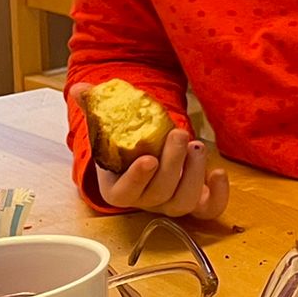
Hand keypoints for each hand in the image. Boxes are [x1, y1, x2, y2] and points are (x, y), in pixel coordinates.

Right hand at [76, 85, 229, 218]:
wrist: (147, 156)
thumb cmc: (126, 143)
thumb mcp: (108, 127)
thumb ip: (93, 107)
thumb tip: (79, 87)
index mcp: (119, 188)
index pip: (124, 194)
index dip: (137, 179)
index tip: (148, 159)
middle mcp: (146, 200)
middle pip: (159, 193)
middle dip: (173, 163)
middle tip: (180, 134)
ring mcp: (171, 203)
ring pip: (183, 202)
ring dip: (193, 174)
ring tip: (197, 146)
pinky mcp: (196, 200)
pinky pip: (208, 209)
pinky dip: (217, 195)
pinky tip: (218, 172)